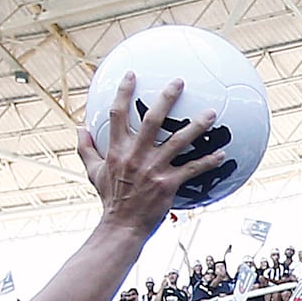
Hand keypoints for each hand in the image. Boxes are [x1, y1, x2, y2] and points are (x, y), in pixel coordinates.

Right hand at [78, 73, 232, 236]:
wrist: (121, 226)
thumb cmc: (110, 198)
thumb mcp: (93, 172)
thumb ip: (86, 148)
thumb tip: (79, 128)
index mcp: (116, 149)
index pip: (117, 114)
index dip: (124, 91)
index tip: (132, 75)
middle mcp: (135, 155)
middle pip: (152, 119)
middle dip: (166, 98)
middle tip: (179, 82)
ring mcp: (153, 169)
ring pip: (178, 141)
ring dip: (196, 126)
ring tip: (212, 113)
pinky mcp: (168, 184)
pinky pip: (192, 169)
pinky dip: (208, 161)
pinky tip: (222, 154)